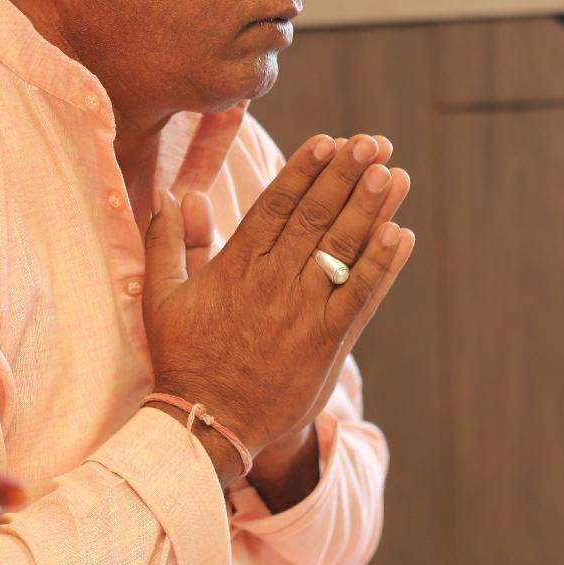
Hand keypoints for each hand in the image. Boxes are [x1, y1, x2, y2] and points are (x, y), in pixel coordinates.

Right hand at [141, 133, 414, 483]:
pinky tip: (401, 235)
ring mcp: (303, 313)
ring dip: (372, 210)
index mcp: (236, 268)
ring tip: (393, 174)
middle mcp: (273, 284)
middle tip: (371, 143)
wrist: (207, 423)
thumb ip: (171, 242)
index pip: (275, 207)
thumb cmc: (184, 357)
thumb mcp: (162, 296)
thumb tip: (179, 194)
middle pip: (315, 219)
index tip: (328, 141)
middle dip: (345, 177)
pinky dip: (383, 267)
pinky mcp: (327, 344)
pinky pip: (361, 298)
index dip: (304, 171)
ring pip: (342, 252)